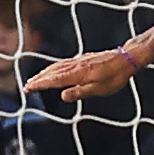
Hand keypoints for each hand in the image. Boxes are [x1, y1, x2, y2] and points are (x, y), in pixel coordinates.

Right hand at [26, 48, 141, 99]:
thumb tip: (63, 96)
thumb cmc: (115, 76)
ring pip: (56, 66)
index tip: (28, 88)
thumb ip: (80, 92)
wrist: (126, 58)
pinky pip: (63, 63)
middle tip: (27, 86)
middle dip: (38, 79)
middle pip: (52, 72)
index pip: (54, 80)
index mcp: (78, 74)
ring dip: (44, 73)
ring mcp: (78, 61)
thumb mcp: (100, 89)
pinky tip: (52, 70)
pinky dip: (53, 68)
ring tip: (35, 79)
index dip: (40, 84)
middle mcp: (76, 65)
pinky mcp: (82, 59)